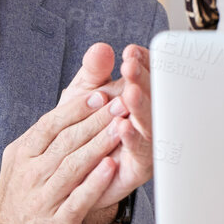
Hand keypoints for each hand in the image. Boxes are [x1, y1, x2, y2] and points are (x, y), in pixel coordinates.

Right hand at [0, 48, 127, 223]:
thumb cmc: (19, 201)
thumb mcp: (22, 163)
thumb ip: (44, 137)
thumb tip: (73, 106)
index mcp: (23, 155)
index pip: (51, 124)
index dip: (77, 108)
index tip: (102, 93)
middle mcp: (32, 174)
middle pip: (67, 141)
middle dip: (97, 119)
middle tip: (123, 101)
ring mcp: (44, 199)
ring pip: (74, 165)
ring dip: (100, 144)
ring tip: (123, 126)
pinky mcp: (57, 223)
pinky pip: (78, 199)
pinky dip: (95, 182)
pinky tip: (112, 167)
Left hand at [85, 44, 152, 221]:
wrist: (68, 175)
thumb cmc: (79, 129)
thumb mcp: (83, 95)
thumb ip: (93, 72)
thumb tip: (101, 49)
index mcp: (139, 97)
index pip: (148, 75)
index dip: (143, 62)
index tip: (130, 52)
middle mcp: (148, 119)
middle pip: (154, 97)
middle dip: (144, 80)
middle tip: (131, 66)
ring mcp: (147, 144)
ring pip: (151, 123)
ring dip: (142, 107)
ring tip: (130, 92)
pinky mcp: (140, 168)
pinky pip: (141, 153)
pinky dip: (133, 139)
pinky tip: (122, 126)